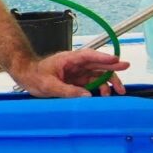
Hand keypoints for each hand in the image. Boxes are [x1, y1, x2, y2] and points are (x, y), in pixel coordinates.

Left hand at [14, 49, 129, 97]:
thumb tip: (87, 96)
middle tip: (126, 67)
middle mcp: (75, 64)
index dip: (103, 57)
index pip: (89, 56)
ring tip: (117, 91)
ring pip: (97, 74)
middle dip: (112, 67)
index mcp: (68, 59)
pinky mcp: (76, 80)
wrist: (26, 77)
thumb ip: (67, 91)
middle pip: (97, 64)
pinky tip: (105, 95)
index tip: (116, 59)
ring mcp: (76, 72)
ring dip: (108, 81)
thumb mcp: (49, 85)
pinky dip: (100, 88)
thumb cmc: (34, 76)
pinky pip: (92, 83)